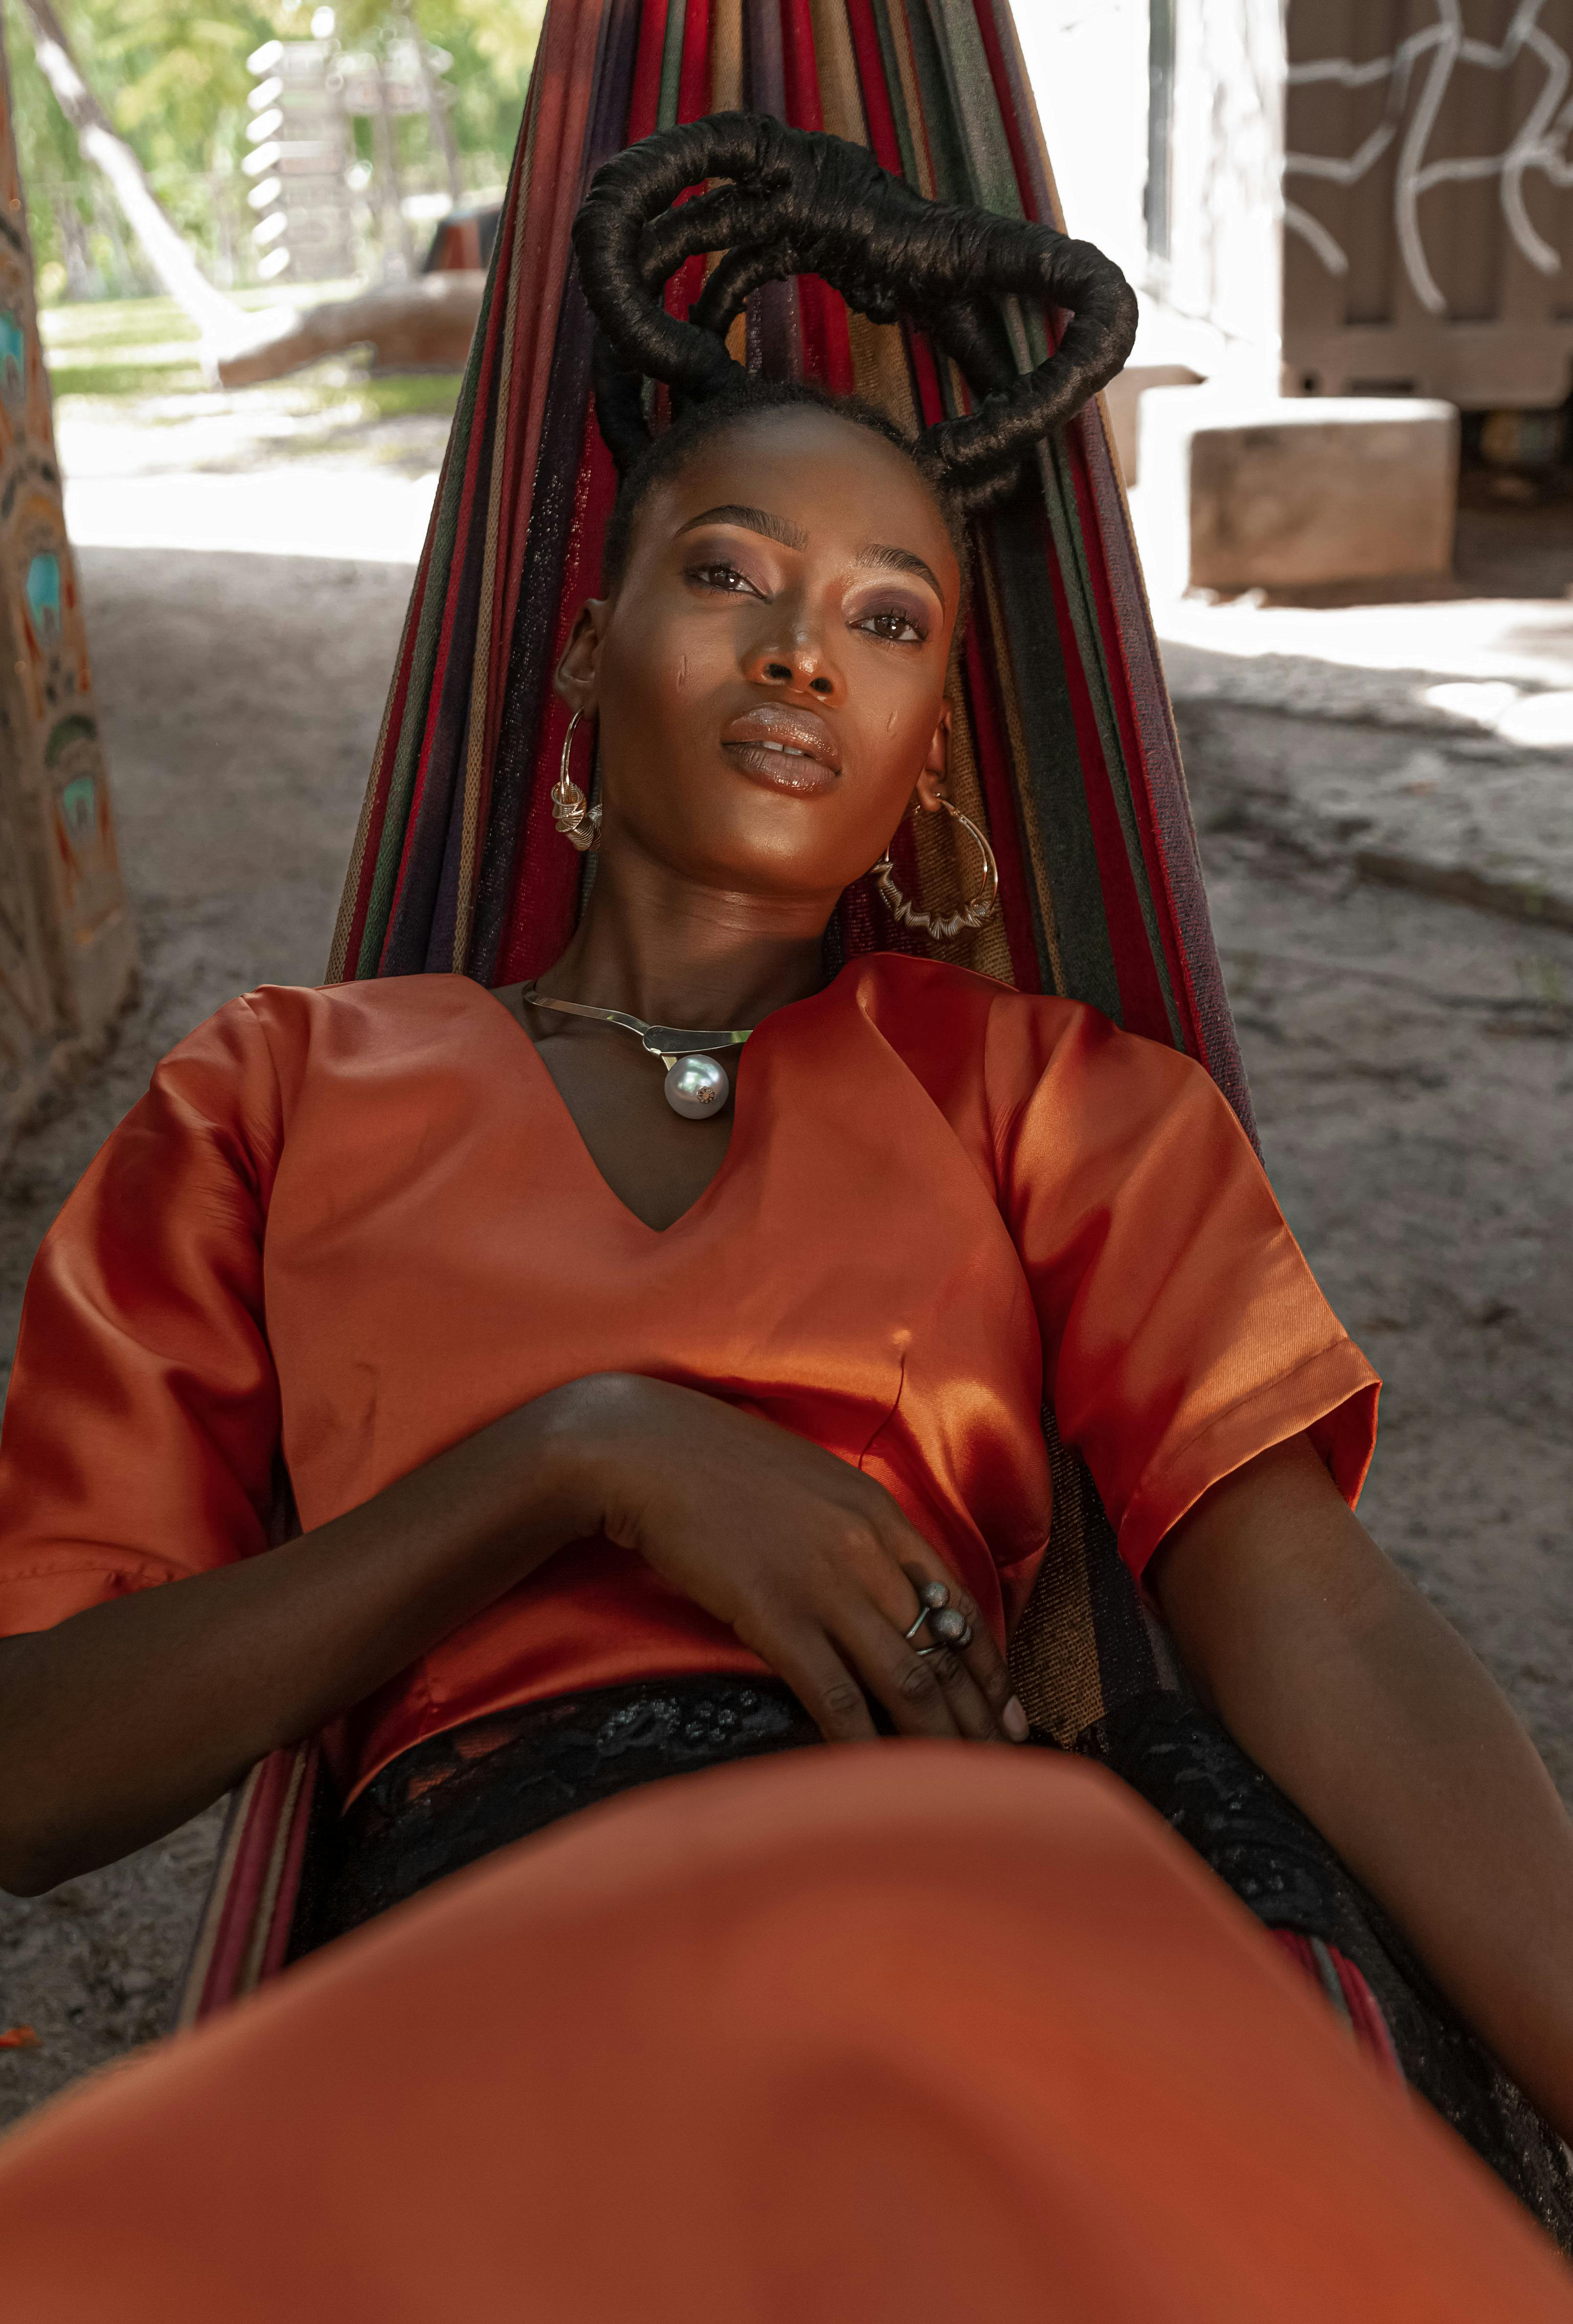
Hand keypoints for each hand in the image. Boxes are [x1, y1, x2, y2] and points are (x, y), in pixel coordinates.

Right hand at [543, 1373, 1027, 1746]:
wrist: (648, 1450)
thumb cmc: (722, 1464)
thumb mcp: (813, 1482)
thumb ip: (857, 1531)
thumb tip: (887, 1588)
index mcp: (880, 1513)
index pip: (957, 1601)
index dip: (988, 1663)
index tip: (1007, 1707)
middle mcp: (866, 1549)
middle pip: (941, 1648)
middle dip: (976, 1714)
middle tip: (1000, 1765)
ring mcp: (823, 1584)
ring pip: (904, 1678)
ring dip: (937, 1739)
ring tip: (957, 1783)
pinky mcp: (773, 1615)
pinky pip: (835, 1694)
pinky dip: (863, 1742)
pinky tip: (877, 1776)